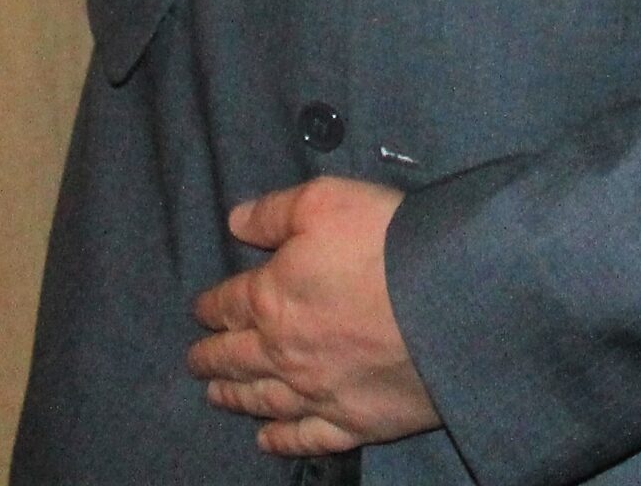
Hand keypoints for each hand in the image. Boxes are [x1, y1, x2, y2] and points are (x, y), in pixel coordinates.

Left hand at [188, 177, 436, 456]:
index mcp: (272, 299)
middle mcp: (282, 354)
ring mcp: (315, 393)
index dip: (211, 306)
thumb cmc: (384, 242)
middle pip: (234, 358)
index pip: (228, 304)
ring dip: (235, 396)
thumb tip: (235, 222)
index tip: (201, 310)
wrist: (444, 300)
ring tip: (216, 395)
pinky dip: (280, 440)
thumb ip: (276, 212)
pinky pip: (305, 438)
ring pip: (261, 399)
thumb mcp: (326, 201)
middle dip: (212, 356)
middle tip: (196, 359)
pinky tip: (266, 439)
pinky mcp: (351, 422)